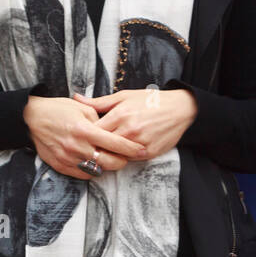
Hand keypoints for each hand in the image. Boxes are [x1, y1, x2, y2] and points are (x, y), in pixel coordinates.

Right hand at [23, 95, 145, 179]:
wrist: (32, 118)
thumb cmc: (58, 109)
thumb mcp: (82, 108)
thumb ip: (100, 119)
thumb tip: (114, 129)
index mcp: (85, 129)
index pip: (115, 143)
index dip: (131, 148)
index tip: (141, 149)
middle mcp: (77, 147)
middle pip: (110, 162)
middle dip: (123, 161)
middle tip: (127, 156)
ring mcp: (69, 158)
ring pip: (97, 171)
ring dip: (107, 166)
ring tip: (111, 158)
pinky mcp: (61, 166)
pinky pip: (83, 175)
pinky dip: (92, 170)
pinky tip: (95, 162)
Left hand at [72, 88, 197, 160]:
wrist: (179, 109)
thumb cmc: (149, 100)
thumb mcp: (123, 96)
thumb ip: (99, 102)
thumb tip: (76, 98)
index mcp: (120, 114)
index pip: (93, 132)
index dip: (85, 135)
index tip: (81, 135)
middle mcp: (129, 130)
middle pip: (102, 147)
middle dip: (94, 148)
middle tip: (87, 147)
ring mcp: (139, 143)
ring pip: (115, 156)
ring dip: (108, 155)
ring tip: (103, 151)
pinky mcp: (148, 153)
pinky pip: (129, 160)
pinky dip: (123, 157)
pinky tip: (120, 152)